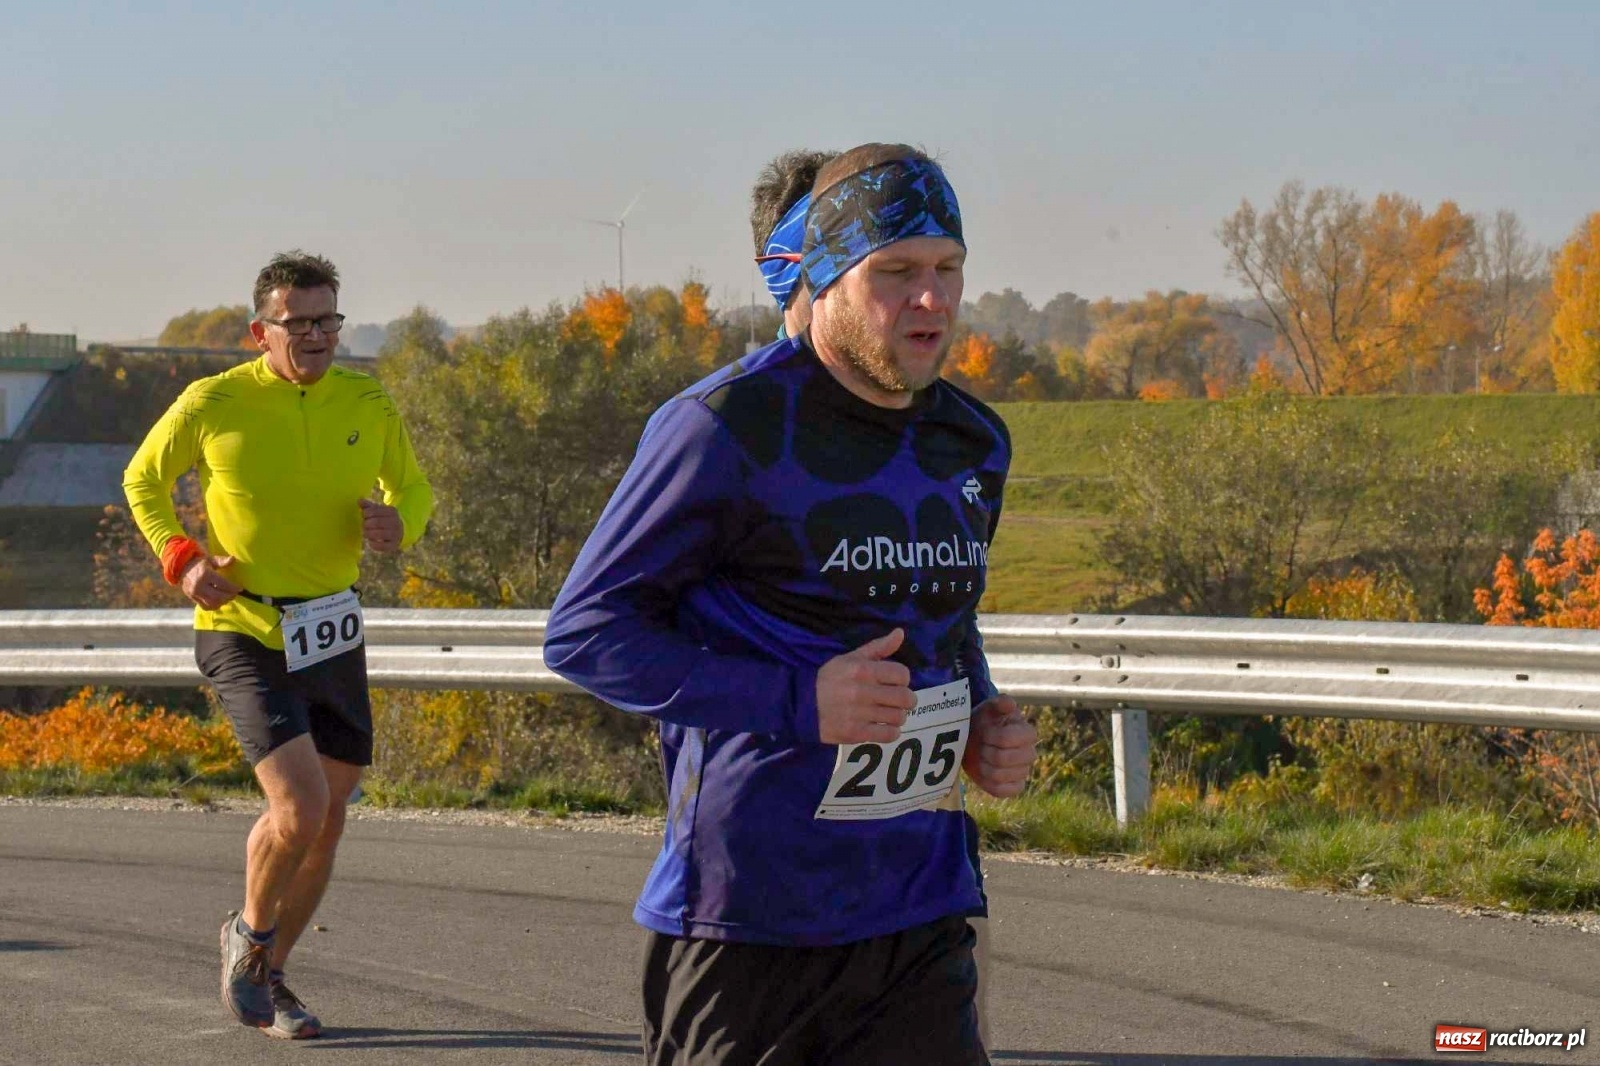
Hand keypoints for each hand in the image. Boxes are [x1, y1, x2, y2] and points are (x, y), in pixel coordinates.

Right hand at [180, 554, 240, 609]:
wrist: (181, 566)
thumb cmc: (199, 562)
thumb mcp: (210, 559)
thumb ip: (222, 561)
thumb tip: (233, 559)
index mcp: (205, 574)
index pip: (223, 584)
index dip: (233, 588)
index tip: (240, 588)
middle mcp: (199, 585)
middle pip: (219, 596)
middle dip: (229, 596)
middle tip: (235, 593)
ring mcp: (194, 593)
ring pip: (212, 603)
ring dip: (223, 602)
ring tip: (228, 597)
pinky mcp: (191, 598)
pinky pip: (205, 606)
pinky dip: (214, 606)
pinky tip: (219, 601)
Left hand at [360, 498, 402, 552]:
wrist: (401, 531)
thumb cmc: (385, 519)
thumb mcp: (379, 511)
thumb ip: (368, 506)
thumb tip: (359, 500)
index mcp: (392, 511)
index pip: (374, 511)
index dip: (365, 514)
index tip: (363, 516)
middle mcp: (395, 522)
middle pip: (376, 522)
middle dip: (366, 524)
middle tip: (363, 525)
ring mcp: (396, 534)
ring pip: (379, 534)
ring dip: (368, 534)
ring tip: (365, 533)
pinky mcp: (393, 545)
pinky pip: (381, 546)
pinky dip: (373, 544)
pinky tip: (370, 541)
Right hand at [816, 629, 915, 744]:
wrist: (802, 705)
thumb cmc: (830, 679)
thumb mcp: (850, 659)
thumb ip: (877, 647)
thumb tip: (900, 633)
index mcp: (862, 670)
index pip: (901, 674)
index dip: (902, 678)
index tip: (895, 682)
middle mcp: (862, 691)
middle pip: (905, 697)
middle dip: (907, 699)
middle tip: (899, 701)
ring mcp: (860, 714)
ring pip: (899, 717)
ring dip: (898, 716)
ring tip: (889, 714)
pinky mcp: (857, 733)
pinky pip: (889, 735)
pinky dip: (891, 731)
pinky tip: (883, 726)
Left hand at [962, 694, 1036, 797]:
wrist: (976, 740)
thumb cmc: (985, 722)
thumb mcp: (989, 708)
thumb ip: (999, 703)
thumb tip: (1009, 704)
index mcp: (1028, 733)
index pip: (1006, 738)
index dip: (990, 735)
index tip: (984, 731)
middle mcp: (1030, 754)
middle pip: (1002, 759)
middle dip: (985, 751)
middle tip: (981, 745)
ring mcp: (1023, 772)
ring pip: (999, 776)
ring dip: (982, 766)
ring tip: (981, 757)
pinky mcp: (1015, 788)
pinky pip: (1001, 791)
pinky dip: (987, 783)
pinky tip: (984, 772)